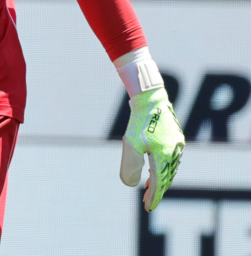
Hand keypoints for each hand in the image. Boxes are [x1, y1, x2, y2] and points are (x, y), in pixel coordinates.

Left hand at [120, 87, 184, 210]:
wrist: (150, 99)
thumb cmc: (139, 121)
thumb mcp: (130, 144)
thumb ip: (131, 165)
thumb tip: (131, 184)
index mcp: (165, 156)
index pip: (159, 182)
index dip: (153, 197)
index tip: (147, 208)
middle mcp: (174, 152)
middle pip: (166, 177)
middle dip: (156, 191)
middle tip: (146, 202)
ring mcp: (177, 145)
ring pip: (168, 168)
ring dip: (158, 179)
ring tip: (147, 189)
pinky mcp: (175, 138)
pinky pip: (169, 158)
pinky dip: (161, 167)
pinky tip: (152, 170)